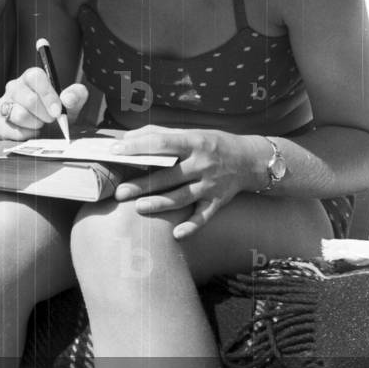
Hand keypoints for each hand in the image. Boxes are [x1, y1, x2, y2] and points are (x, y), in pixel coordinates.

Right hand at [0, 70, 88, 140]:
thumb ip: (76, 95)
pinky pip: (9, 129)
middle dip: (44, 114)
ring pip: (18, 115)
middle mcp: (14, 87)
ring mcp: (3, 104)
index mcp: (31, 78)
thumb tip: (68, 99)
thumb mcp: (72, 103)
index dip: (48, 94)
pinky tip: (30, 132)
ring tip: (40, 125)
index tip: (57, 110)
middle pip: (29, 99)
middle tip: (51, 120)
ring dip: (34, 124)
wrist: (46, 132)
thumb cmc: (57, 113)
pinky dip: (24, 135)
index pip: (35, 76)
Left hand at [110, 126, 266, 238]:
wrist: (251, 160)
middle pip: (169, 175)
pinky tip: (176, 234)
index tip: (116, 150)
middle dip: (143, 184)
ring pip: (182, 197)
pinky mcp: (218, 201)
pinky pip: (204, 216)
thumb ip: (161, 134)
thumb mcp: (192, 133)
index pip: (162, 143)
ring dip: (159, 203)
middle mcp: (203, 164)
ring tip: (138, 207)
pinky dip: (191, 226)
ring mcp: (211, 184)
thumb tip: (129, 136)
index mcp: (194, 142)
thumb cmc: (214, 143)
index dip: (138, 146)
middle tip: (120, 192)